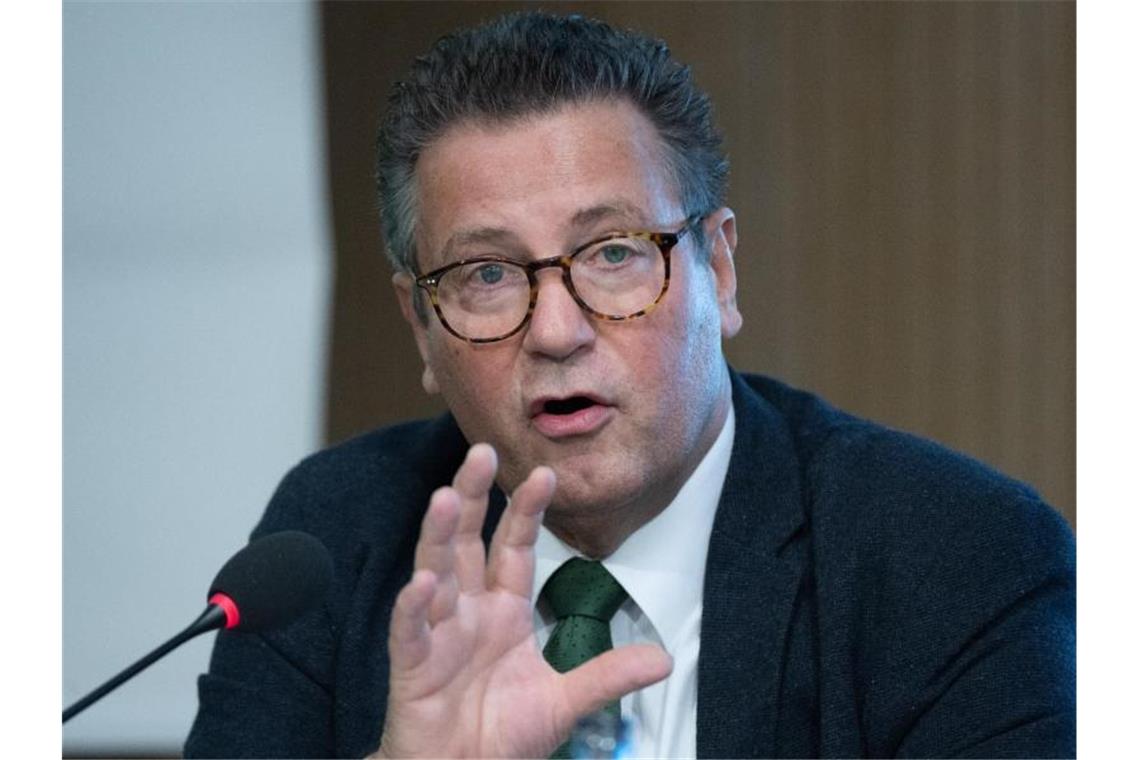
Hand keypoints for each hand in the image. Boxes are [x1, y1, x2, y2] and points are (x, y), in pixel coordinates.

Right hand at [371, 443, 671, 757]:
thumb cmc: (501, 736)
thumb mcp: (564, 702)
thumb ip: (606, 675)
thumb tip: (663, 659)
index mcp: (503, 612)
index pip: (514, 549)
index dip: (525, 512)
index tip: (545, 473)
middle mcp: (467, 612)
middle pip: (467, 542)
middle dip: (472, 497)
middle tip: (480, 451)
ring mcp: (437, 634)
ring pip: (434, 572)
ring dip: (437, 535)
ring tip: (444, 496)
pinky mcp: (412, 666)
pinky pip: (410, 631)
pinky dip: (413, 607)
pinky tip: (422, 583)